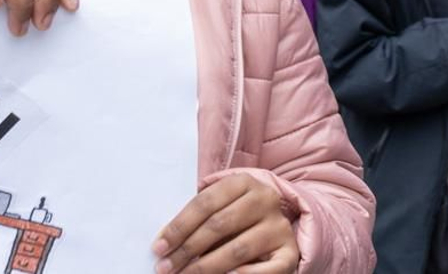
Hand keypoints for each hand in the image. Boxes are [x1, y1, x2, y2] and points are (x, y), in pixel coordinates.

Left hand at [152, 173, 298, 273]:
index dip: (179, 227)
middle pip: (220, 225)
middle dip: (187, 250)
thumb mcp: (218, 209)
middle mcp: (266, 199)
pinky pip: (267, 269)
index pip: (206, 203)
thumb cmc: (234, 220)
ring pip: (238, 249)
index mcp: (244, 182)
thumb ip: (197, 219)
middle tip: (165, 268)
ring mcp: (279, 226)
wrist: (270, 227)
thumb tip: (164, 243)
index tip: (158, 248)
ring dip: (205, 267)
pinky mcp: (289, 252)